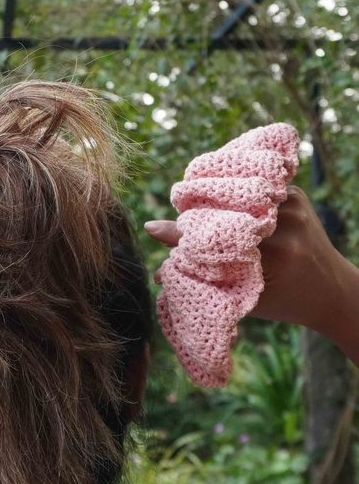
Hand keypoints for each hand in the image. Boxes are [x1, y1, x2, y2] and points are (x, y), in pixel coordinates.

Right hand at [144, 186, 350, 331]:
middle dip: (194, 208)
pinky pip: (254, 184)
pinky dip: (234, 189)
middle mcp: (286, 224)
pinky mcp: (295, 193)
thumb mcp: (239, 293)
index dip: (183, 230)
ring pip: (237, 191)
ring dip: (213, 195)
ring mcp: (293, 204)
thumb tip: (153, 257)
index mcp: (274, 255)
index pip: (214, 232)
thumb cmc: (282, 299)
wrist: (331, 288)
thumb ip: (198, 271)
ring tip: (190, 200)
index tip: (156, 229)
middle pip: (223, 205)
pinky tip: (218, 191)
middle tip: (174, 213)